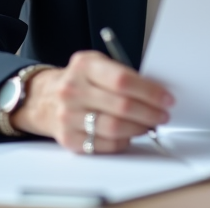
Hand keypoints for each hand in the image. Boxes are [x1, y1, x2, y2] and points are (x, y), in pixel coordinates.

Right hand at [11, 51, 174, 153]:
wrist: (43, 98)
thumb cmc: (79, 80)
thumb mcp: (96, 64)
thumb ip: (122, 74)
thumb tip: (156, 93)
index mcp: (84, 65)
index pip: (123, 80)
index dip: (149, 91)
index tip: (166, 98)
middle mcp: (73, 90)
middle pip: (122, 106)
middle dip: (150, 112)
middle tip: (162, 115)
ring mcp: (68, 115)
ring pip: (115, 128)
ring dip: (139, 128)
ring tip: (149, 124)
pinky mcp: (69, 138)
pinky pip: (105, 144)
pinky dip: (123, 141)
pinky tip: (129, 134)